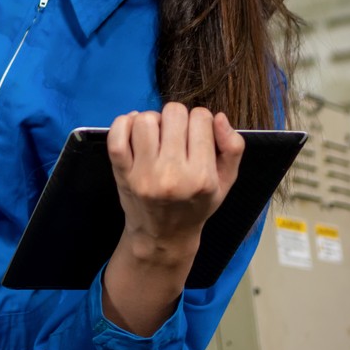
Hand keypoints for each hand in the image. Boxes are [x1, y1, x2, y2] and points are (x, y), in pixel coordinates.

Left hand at [106, 104, 243, 269]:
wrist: (162, 236)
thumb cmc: (196, 206)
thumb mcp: (226, 182)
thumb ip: (232, 148)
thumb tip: (220, 117)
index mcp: (202, 177)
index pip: (202, 118)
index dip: (201, 121)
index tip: (198, 135)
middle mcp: (172, 175)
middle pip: (174, 113)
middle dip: (178, 119)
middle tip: (177, 136)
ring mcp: (143, 174)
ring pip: (146, 120)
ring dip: (153, 121)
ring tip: (157, 136)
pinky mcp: (121, 173)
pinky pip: (116, 136)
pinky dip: (124, 124)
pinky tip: (134, 129)